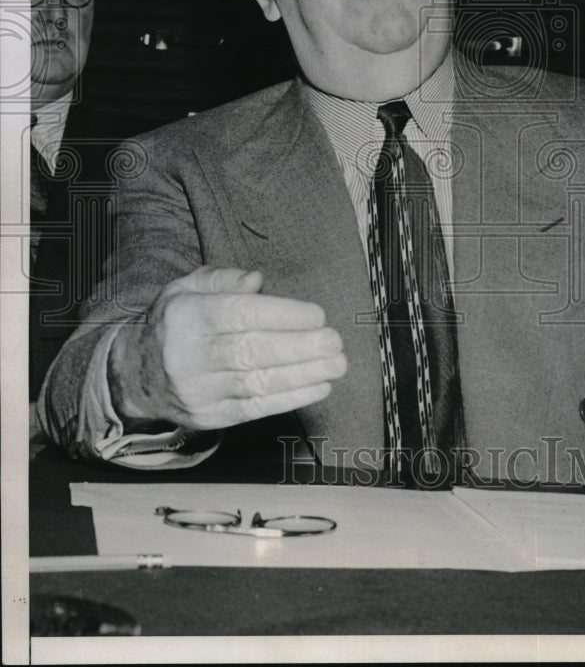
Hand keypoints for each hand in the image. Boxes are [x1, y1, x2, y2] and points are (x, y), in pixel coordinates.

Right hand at [108, 266, 345, 430]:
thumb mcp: (186, 288)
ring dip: (302, 375)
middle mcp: (191, 355)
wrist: (137, 375)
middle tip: (334, 342)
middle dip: (299, 347)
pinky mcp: (211, 417)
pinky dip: (289, 399)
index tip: (317, 315)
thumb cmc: (176, 324)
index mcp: (188, 317)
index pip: (239, 315)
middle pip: (251, 351)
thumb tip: (256, 281)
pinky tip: (318, 387)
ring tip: (335, 365)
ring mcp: (200, 390)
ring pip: (256, 382)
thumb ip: (222, 279)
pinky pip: (254, 409)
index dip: (281, 315)